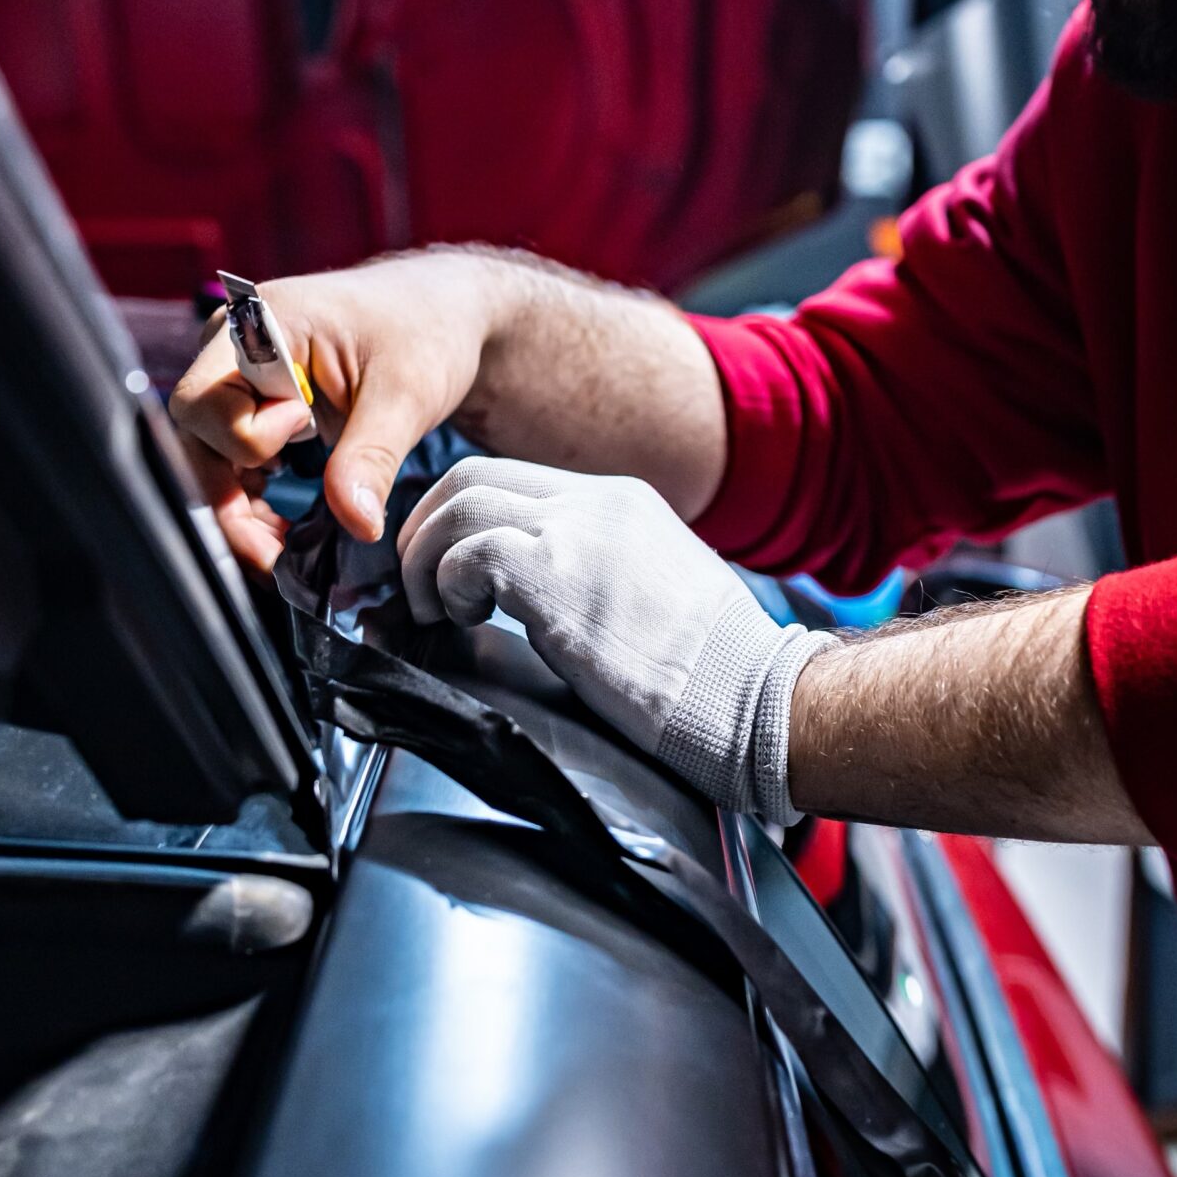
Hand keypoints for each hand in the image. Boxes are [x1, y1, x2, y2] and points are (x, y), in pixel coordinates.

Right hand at [169, 253, 502, 573]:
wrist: (442, 317)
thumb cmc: (424, 331)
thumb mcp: (406, 393)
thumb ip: (372, 457)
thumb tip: (356, 525)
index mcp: (262, 323)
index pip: (206, 399)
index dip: (247, 435)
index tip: (305, 429)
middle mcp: (235, 349)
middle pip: (195, 438)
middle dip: (227, 503)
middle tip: (274, 559)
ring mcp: (240, 380)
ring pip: (207, 459)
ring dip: (236, 513)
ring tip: (280, 556)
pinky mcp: (255, 409)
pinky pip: (231, 464)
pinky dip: (250, 504)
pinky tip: (281, 533)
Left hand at [397, 457, 832, 816]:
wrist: (757, 699)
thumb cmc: (712, 676)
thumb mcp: (655, 593)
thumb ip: (596, 574)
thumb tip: (534, 598)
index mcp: (619, 504)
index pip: (508, 479)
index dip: (456, 518)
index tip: (440, 568)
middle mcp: (596, 503)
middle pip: (470, 477)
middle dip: (425, 530)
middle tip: (418, 589)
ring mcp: (578, 531)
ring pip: (458, 505)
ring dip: (425, 560)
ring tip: (434, 611)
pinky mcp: (559, 575)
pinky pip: (468, 554)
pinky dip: (447, 585)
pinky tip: (465, 620)